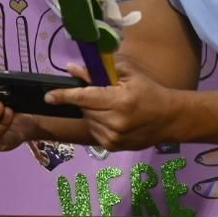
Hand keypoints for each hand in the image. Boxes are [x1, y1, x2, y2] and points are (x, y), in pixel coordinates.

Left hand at [45, 58, 177, 150]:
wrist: (169, 118)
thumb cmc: (148, 91)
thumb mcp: (126, 75)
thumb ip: (97, 72)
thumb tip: (71, 69)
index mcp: (120, 100)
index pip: (84, 98)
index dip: (64, 96)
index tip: (48, 96)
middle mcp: (116, 121)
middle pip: (85, 108)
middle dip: (86, 100)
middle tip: (101, 94)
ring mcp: (114, 137)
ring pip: (88, 120)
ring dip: (92, 112)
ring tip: (110, 107)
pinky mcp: (113, 147)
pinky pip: (94, 131)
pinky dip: (97, 123)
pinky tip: (112, 119)